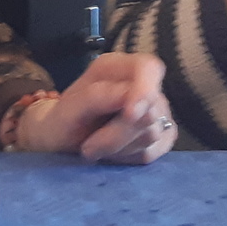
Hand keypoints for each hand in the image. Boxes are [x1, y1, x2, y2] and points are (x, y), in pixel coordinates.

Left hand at [14, 53, 176, 163]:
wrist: (64, 143)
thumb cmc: (64, 120)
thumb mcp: (69, 108)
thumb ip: (97, 97)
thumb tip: (129, 96)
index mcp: (118, 66)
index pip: (148, 68)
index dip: (144, 90)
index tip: (130, 114)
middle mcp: (143, 85)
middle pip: (149, 110)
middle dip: (117, 134)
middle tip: (88, 148)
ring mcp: (157, 110)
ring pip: (152, 134)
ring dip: (119, 148)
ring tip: (96, 147)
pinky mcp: (163, 136)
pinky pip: (154, 152)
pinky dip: (129, 158)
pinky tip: (112, 154)